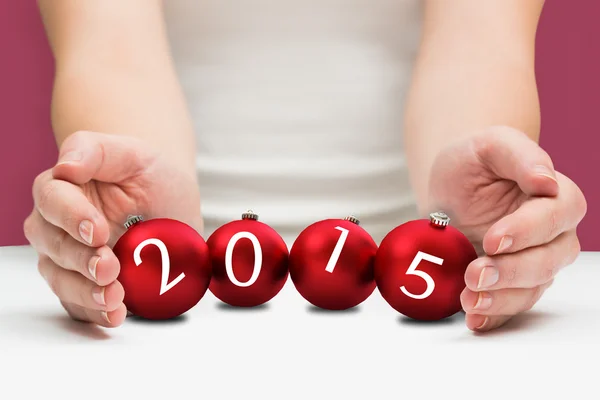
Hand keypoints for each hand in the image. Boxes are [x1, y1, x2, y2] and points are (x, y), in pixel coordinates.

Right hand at [24, 131, 202, 326]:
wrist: (171, 204)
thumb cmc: (148, 174)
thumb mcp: (134, 153)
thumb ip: (96, 151)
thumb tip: (65, 166)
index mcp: (63, 188)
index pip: (52, 200)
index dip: (71, 217)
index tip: (99, 231)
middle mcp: (57, 225)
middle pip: (53, 245)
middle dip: (80, 260)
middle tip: (109, 268)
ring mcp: (69, 258)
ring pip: (61, 279)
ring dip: (85, 293)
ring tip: (114, 298)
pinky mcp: (85, 284)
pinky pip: (79, 305)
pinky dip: (95, 314)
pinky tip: (115, 315)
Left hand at [427, 126, 586, 331]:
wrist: (448, 188)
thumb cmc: (472, 162)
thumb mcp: (489, 145)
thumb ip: (519, 155)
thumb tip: (547, 181)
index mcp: (554, 197)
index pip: (555, 217)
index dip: (528, 231)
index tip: (494, 239)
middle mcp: (552, 234)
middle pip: (548, 260)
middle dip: (512, 271)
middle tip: (475, 274)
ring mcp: (532, 262)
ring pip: (532, 288)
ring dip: (501, 299)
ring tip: (469, 299)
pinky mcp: (510, 283)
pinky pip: (511, 305)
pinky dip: (493, 316)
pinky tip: (474, 318)